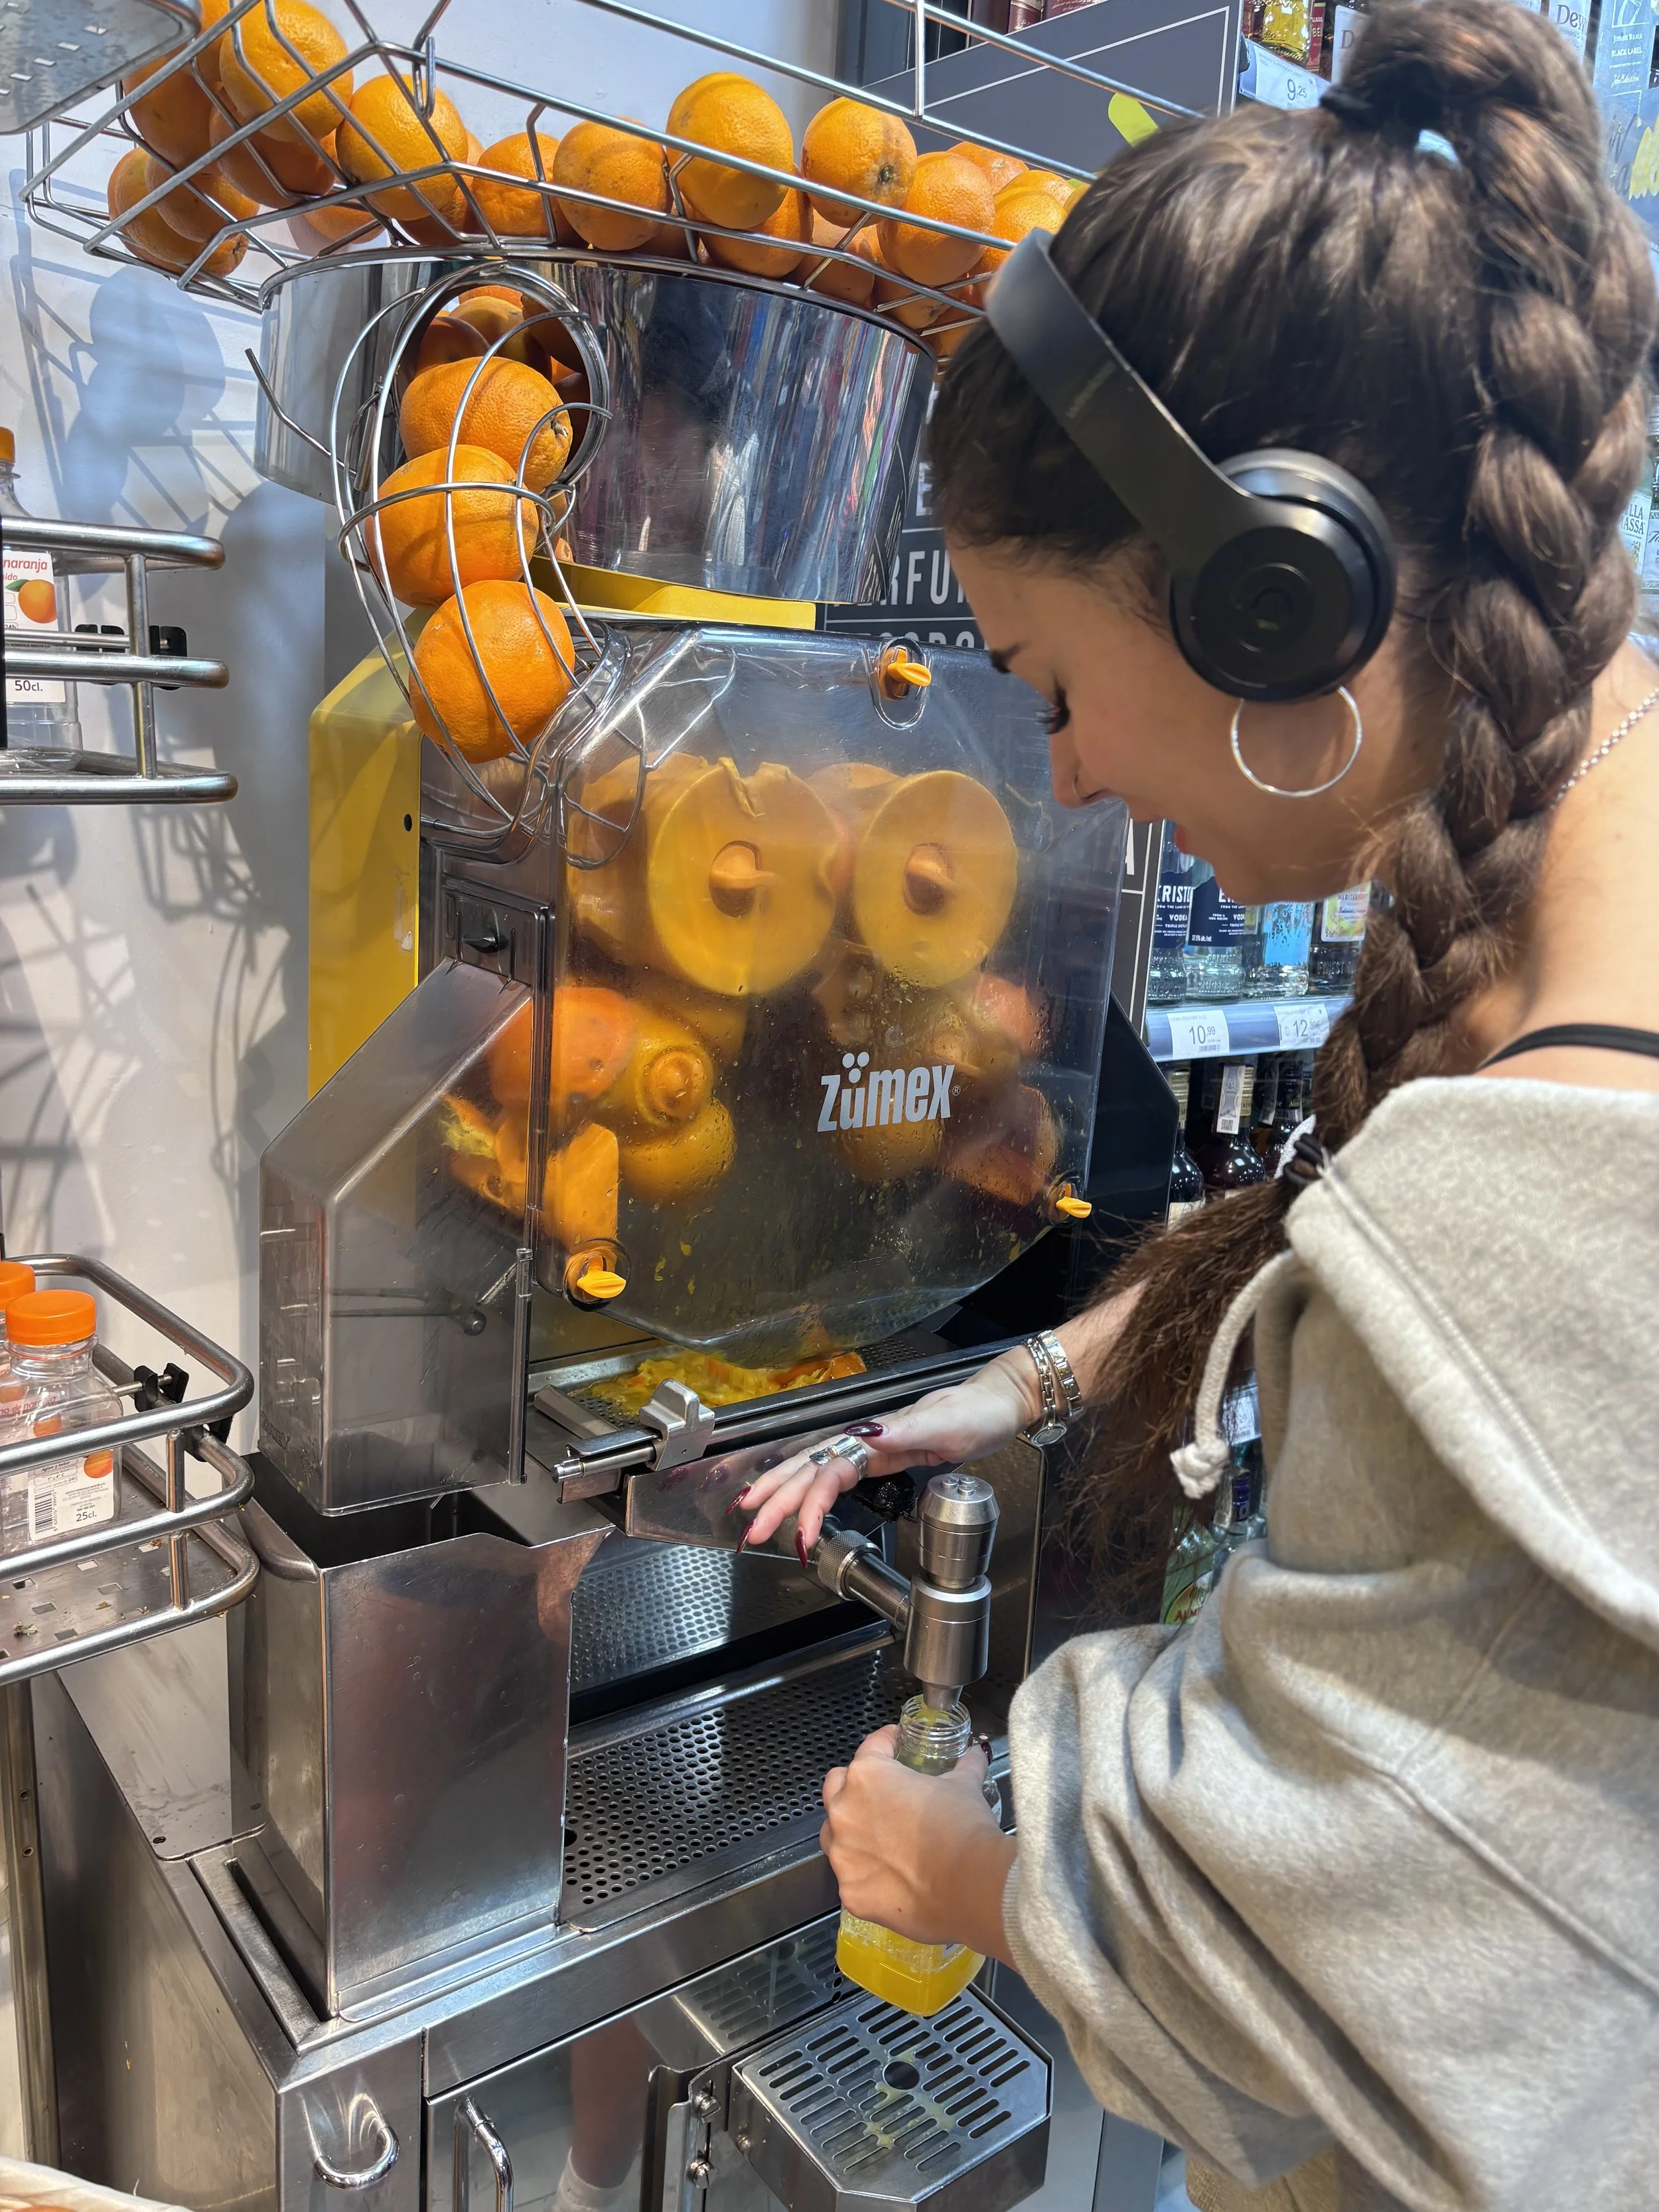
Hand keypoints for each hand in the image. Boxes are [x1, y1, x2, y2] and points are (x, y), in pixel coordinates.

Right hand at [736, 1351, 1043, 1550]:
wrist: (999, 1403)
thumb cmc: (977, 1412)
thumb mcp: (947, 1422)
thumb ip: (907, 1431)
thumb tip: (867, 1435)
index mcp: (877, 1434)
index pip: (831, 1470)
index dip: (810, 1501)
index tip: (799, 1532)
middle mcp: (869, 1440)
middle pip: (812, 1469)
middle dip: (779, 1499)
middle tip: (751, 1529)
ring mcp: (874, 1449)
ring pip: (819, 1472)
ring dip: (786, 1495)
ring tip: (757, 1517)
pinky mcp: (884, 1458)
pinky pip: (838, 1476)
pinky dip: (812, 1491)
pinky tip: (798, 1502)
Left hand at [821, 1725, 1016, 1960]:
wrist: (970, 1885)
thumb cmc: (963, 1828)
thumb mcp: (965, 1786)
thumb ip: (965, 1766)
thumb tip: (975, 1754)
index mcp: (868, 1776)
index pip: (871, 1747)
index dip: (886, 1741)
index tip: (895, 1743)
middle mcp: (844, 1811)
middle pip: (837, 1786)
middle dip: (855, 1784)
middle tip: (883, 1791)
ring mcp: (842, 1855)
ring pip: (833, 1833)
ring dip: (851, 1830)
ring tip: (881, 1837)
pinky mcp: (849, 1892)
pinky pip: (850, 1876)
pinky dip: (866, 1873)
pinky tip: (889, 1876)